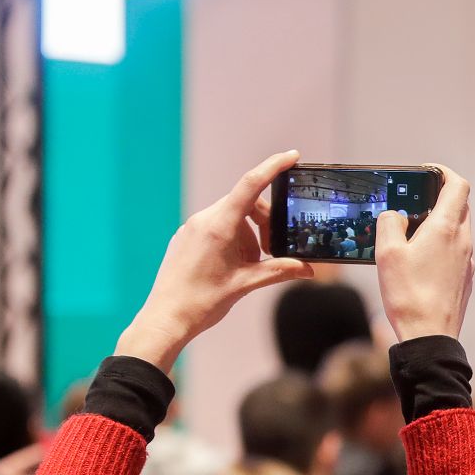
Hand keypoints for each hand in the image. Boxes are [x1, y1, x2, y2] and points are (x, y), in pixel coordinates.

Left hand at [116, 150, 312, 369]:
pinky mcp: (188, 237)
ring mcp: (193, 227)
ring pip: (234, 219)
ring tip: (249, 268)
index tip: (292, 156)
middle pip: (246, 206)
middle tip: (275, 253)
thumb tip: (308, 269)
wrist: (165, 318)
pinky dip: (235, 242)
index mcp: (218, 225)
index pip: (250, 185)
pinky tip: (233, 267)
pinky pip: (219, 229)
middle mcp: (204, 220)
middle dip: (266, 224)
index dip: (273, 167)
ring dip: (251, 238)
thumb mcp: (246, 284)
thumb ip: (279, 271)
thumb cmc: (202, 302)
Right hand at [376, 164, 473, 340]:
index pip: (458, 186)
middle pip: (460, 206)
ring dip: (439, 223)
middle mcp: (463, 242)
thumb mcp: (387, 253)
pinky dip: (442, 244)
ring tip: (412, 231)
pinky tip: (420, 258)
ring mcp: (467, 261)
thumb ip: (390, 224)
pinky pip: (456, 251)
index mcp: (447, 229)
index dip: (444, 173)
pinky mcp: (465, 279)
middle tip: (415, 200)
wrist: (429, 336)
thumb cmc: (408, 295)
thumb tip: (395, 216)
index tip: (429, 171)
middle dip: (439, 197)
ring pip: (458, 230)